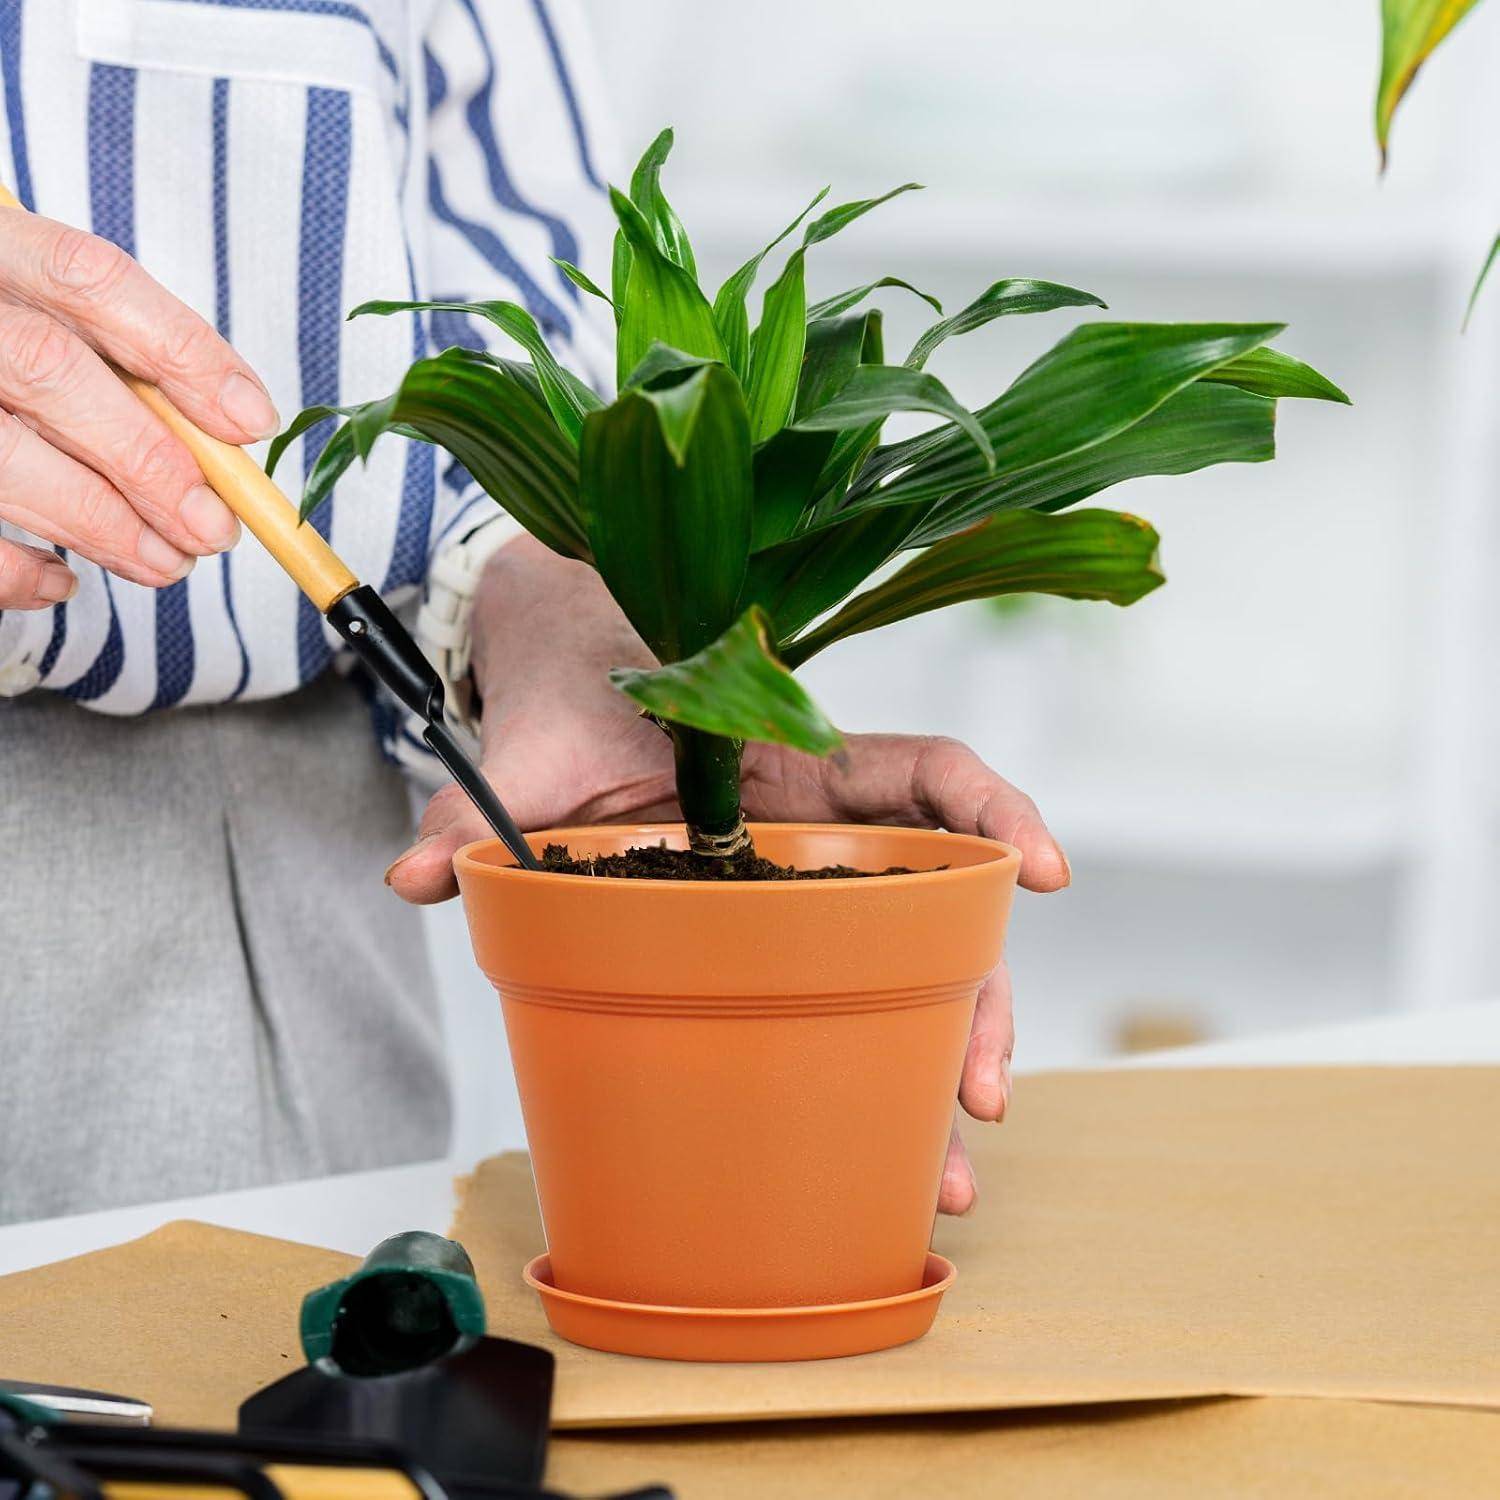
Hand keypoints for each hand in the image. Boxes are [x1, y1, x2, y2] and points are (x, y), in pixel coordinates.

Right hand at [0, 206, 277, 607]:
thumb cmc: (3, 343)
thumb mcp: (42, 311)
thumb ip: (116, 351)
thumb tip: (232, 427)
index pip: (90, 278)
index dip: (181, 350)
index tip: (250, 421)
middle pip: (47, 369)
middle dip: (148, 461)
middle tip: (214, 529)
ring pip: (2, 453)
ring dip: (102, 524)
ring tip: (168, 564)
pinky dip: (11, 567)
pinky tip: (62, 579)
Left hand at [389, 535, 1070, 1213]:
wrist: (568, 676)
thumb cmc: (575, 696)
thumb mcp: (538, 749)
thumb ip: (483, 806)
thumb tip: (412, 878)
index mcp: (794, 763)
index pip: (927, 772)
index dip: (997, 813)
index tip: (1045, 872)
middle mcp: (825, 829)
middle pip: (942, 907)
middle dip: (977, 1004)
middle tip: (976, 1103)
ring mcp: (810, 884)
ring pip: (911, 965)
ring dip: (935, 1060)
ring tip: (940, 1167)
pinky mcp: (776, 925)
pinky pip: (850, 985)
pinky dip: (875, 1054)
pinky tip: (877, 1131)